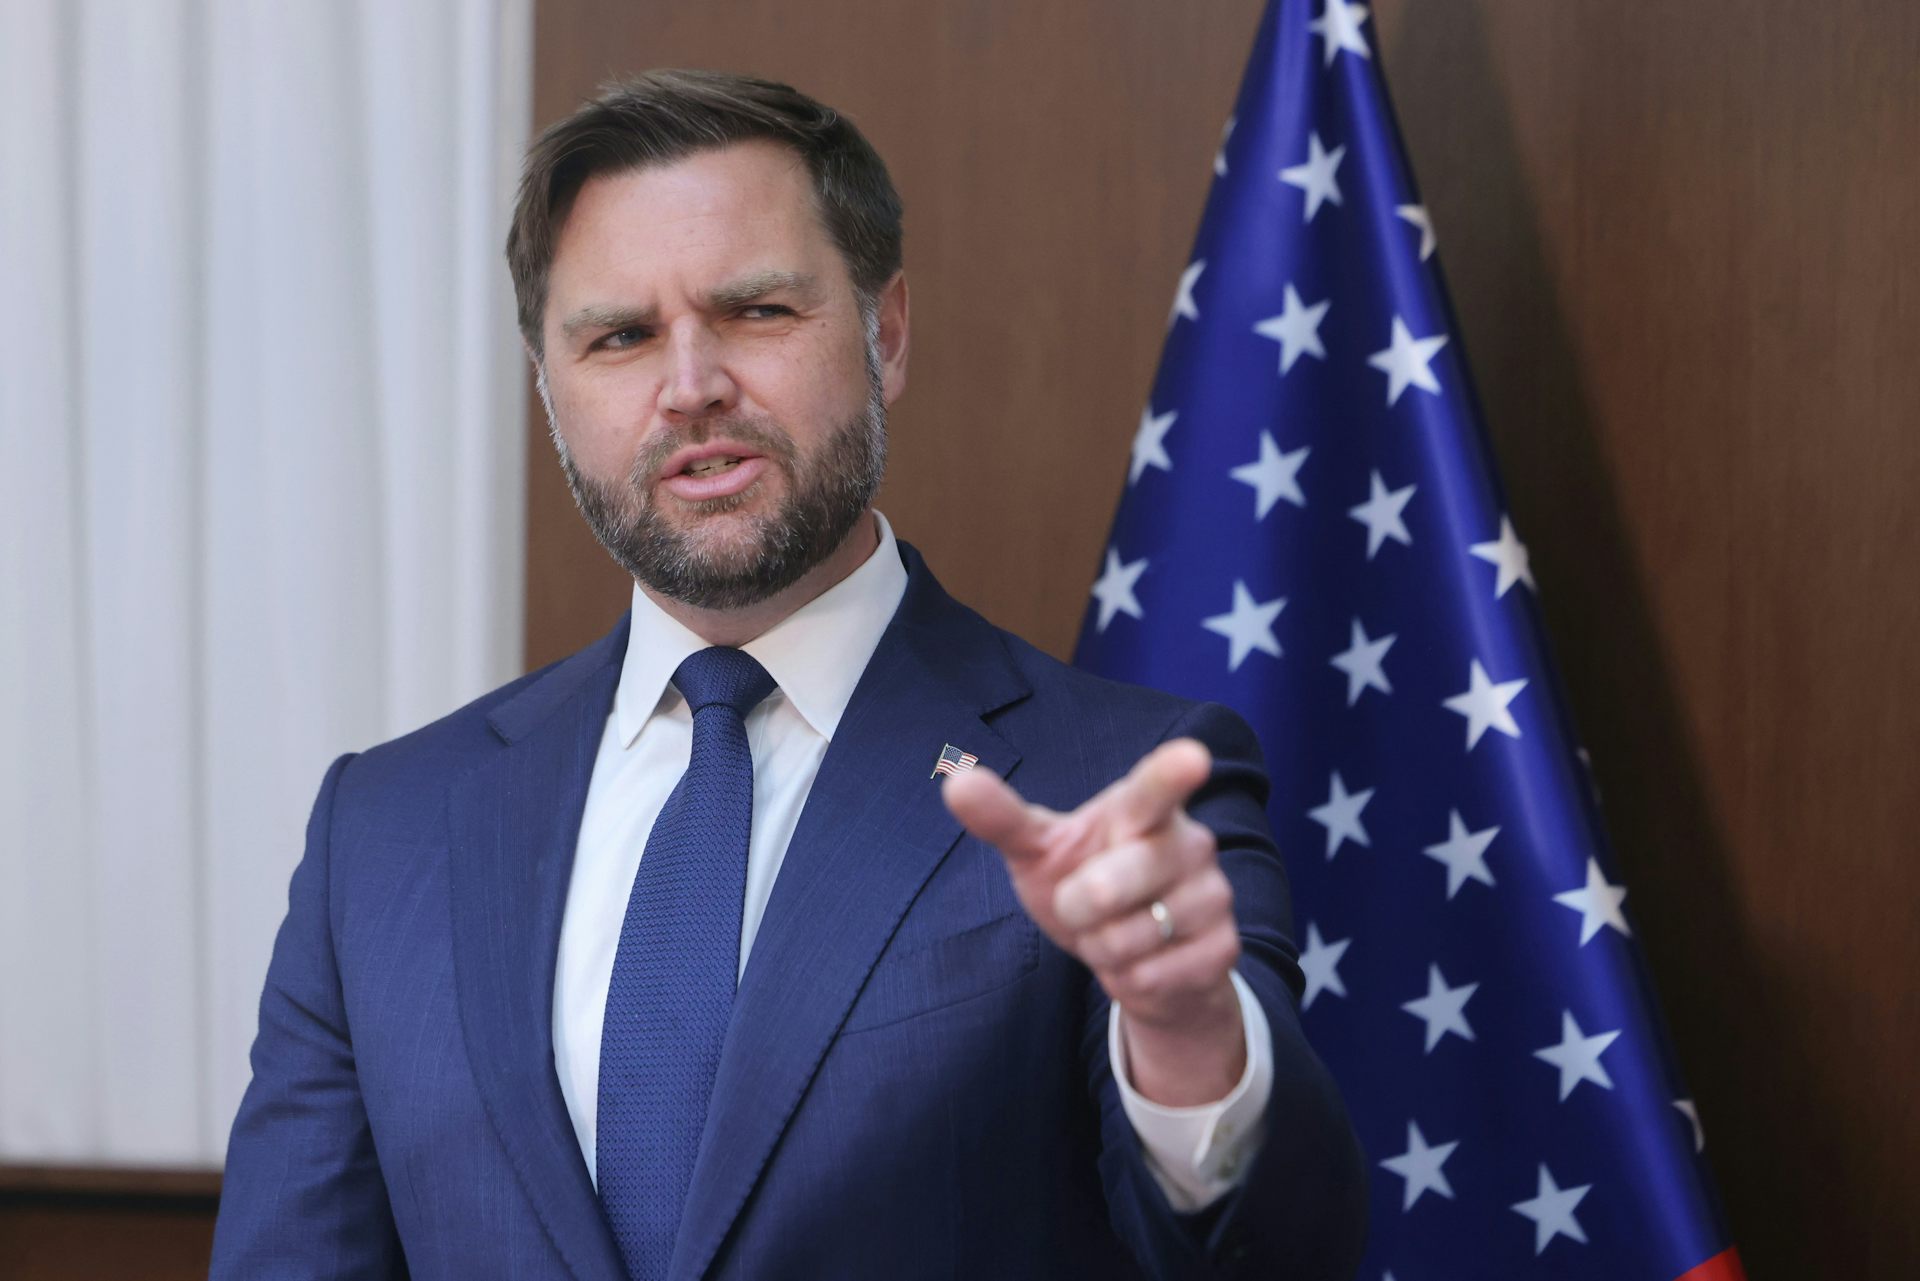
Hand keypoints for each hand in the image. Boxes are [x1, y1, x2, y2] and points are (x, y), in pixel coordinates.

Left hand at [942, 739, 1245, 1104]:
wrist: (1142, 960)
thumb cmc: (1085, 884)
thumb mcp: (1041, 852)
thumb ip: (1004, 818)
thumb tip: (956, 781)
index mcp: (1144, 808)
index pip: (1156, 788)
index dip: (1172, 773)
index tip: (1190, 757)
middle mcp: (1190, 842)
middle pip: (1107, 886)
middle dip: (1075, 908)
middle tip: (1083, 903)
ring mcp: (1214, 894)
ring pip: (1127, 939)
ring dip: (1102, 948)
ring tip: (1116, 933)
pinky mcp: (1223, 948)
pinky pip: (1150, 976)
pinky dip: (1129, 980)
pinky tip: (1143, 963)